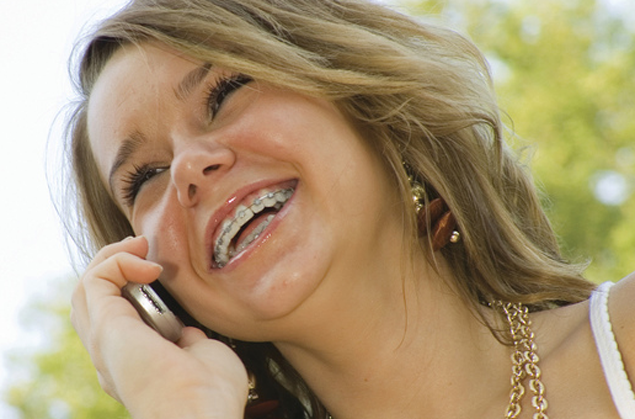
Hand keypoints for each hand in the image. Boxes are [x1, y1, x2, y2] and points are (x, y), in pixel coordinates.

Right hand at [71, 236, 247, 418]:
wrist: (201, 414)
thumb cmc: (210, 394)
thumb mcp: (201, 357)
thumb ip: (187, 342)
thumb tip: (185, 334)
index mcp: (133, 361)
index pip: (115, 316)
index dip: (129, 287)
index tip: (160, 270)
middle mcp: (111, 353)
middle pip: (92, 299)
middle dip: (114, 265)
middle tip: (144, 248)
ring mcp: (104, 341)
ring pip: (86, 288)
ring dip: (112, 258)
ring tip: (140, 245)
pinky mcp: (106, 327)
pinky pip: (95, 282)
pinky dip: (117, 261)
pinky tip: (147, 263)